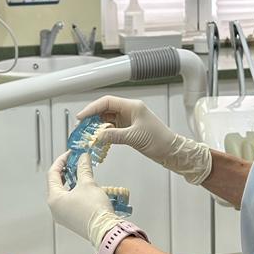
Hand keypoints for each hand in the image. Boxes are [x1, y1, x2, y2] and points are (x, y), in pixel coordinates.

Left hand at [47, 151, 122, 247]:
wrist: (105, 230)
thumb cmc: (94, 209)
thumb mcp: (88, 184)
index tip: (71, 153)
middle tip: (75, 161)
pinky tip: (83, 186)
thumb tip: (83, 157)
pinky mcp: (71, 220)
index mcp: (54, 199)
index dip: (62, 161)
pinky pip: (69, 201)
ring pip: (63, 193)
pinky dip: (74, 191)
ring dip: (71, 181)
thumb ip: (83, 168)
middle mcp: (55, 208)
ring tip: (80, 171)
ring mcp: (62, 216)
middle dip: (66, 171)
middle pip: (56, 184)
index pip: (53, 174)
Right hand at [77, 95, 212, 184]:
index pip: (107, 102)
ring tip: (88, 134)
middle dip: (92, 117)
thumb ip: (114, 135)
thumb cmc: (159, 140)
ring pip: (108, 119)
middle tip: (82, 127)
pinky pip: (113, 127)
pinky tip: (99, 138)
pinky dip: (105, 132)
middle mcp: (130, 110)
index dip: (92, 108)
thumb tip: (97, 136)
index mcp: (132, 106)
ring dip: (98, 126)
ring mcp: (129, 119)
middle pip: (105, 109)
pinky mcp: (130, 128)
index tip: (82, 117)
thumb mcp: (134, 138)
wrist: (171, 151)